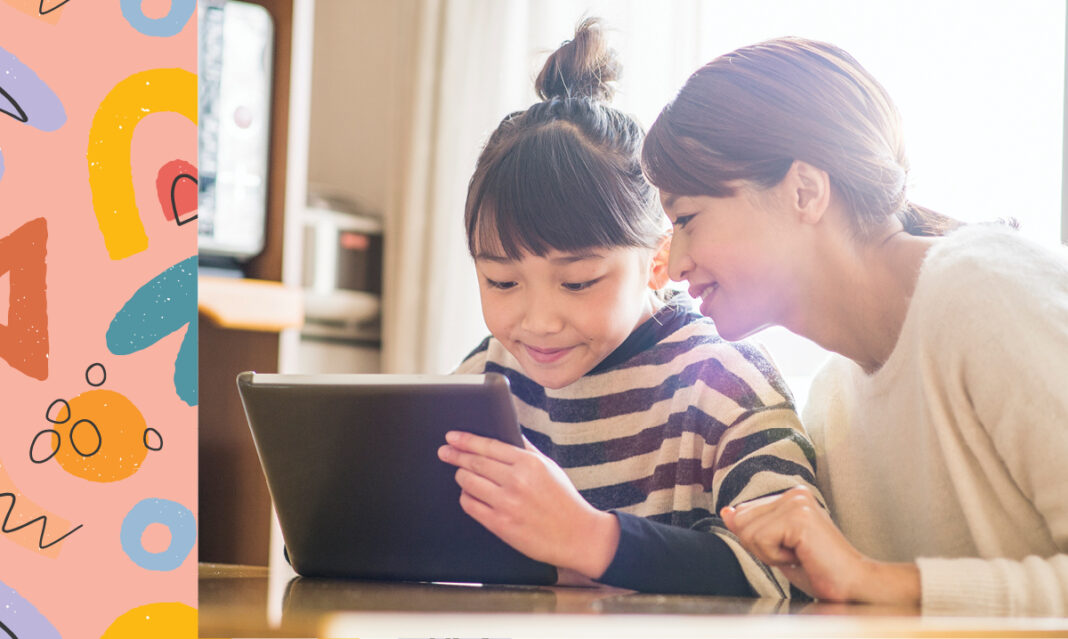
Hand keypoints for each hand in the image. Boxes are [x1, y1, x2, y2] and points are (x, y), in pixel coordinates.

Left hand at [437, 431, 619, 578]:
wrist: (577, 535)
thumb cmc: (564, 500)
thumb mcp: (550, 467)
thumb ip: (527, 450)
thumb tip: (509, 433)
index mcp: (529, 464)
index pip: (489, 446)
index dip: (466, 440)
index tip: (452, 437)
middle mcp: (516, 481)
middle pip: (475, 463)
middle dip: (455, 455)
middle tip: (444, 451)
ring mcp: (507, 504)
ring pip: (469, 482)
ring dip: (461, 476)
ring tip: (461, 474)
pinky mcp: (500, 525)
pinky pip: (471, 505)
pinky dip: (466, 497)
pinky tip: (470, 494)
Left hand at [720, 486, 919, 604]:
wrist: (851, 586)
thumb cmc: (818, 570)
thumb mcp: (776, 547)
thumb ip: (752, 527)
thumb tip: (727, 512)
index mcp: (791, 496)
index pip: (744, 513)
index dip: (758, 541)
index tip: (790, 550)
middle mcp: (794, 492)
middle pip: (742, 520)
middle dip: (760, 547)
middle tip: (795, 555)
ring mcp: (797, 501)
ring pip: (748, 531)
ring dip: (769, 553)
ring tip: (799, 555)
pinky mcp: (799, 516)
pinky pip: (761, 539)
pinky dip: (776, 557)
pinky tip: (802, 556)